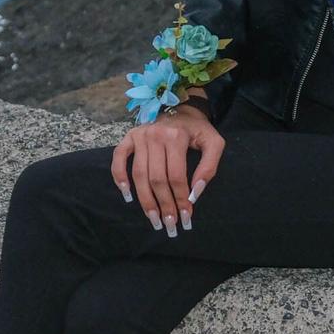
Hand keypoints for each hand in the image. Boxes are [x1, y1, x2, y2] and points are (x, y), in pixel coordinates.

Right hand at [109, 95, 223, 237]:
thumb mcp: (214, 143)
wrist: (182, 107)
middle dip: (164, 205)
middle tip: (169, 225)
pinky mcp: (129, 136)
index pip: (177, 176)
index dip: (181, 199)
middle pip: (157, 179)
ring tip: (153, 219)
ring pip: (139, 174)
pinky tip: (127, 195)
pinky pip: (119, 158)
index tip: (186, 218)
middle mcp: (155, 135)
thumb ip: (209, 167)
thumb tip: (196, 193)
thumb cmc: (198, 129)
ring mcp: (140, 135)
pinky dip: (119, 176)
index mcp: (176, 136)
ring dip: (145, 200)